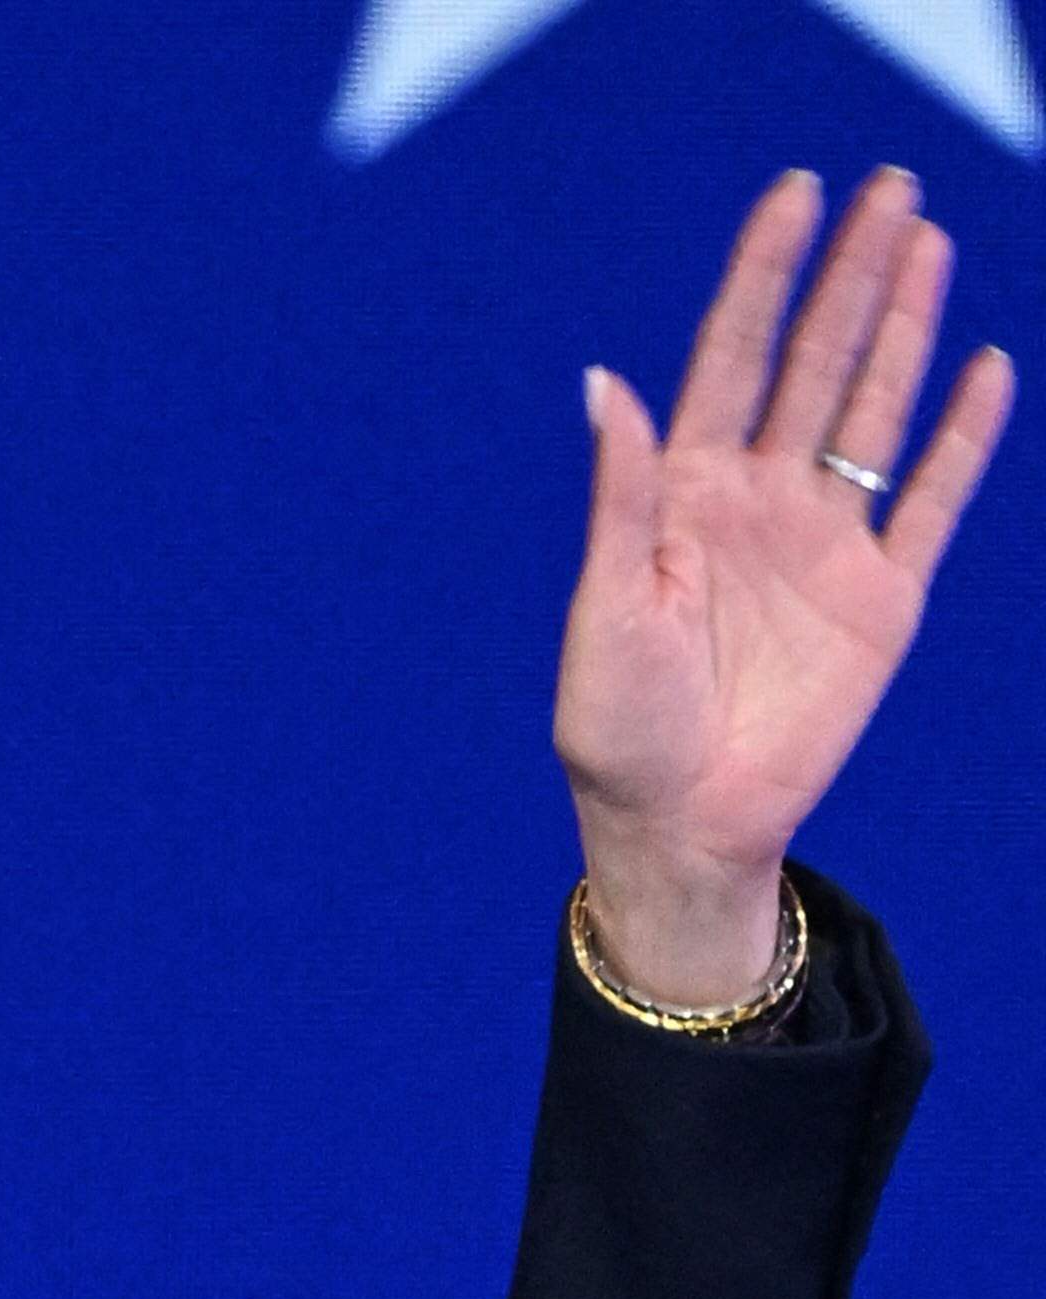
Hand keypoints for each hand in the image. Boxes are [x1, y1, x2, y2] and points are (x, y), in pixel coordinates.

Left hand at [556, 166, 1012, 1001]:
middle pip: (816, 362)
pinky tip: (983, 367)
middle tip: (890, 188)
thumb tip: (604, 382)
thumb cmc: (618, 727)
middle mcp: (758, 500)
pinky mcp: (883, 593)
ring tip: (928, 242)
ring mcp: (825, 540)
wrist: (681, 822)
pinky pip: (932, 498)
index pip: (729, 359)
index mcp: (681, 496)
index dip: (762, 277)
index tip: (794, 198)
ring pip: (876, 407)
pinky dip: (962, 436)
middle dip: (850, 276)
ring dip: (904, 327)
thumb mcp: (604, 607)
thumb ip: (620, 495)